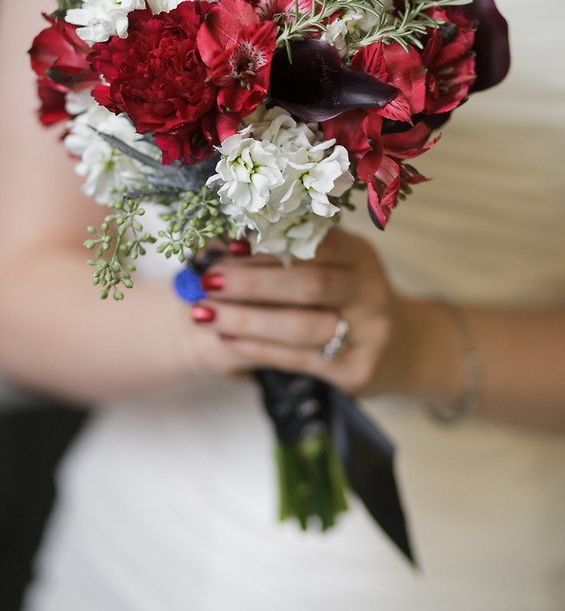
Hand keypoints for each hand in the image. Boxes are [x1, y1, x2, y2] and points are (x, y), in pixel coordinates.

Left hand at [186, 228, 404, 396]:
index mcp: (359, 256)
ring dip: (246, 320)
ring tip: (205, 314)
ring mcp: (367, 334)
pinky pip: (297, 359)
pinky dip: (257, 348)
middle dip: (251, 282)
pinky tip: (226, 339)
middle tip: (208, 280)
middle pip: (308, 283)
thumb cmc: (351, 298)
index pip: (315, 242)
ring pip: (300, 326)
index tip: (229, 244)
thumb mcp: (338, 266)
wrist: (404, 349)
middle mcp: (369, 291)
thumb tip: (226, 239)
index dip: (271, 242)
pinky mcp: (356, 371)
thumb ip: (295, 251)